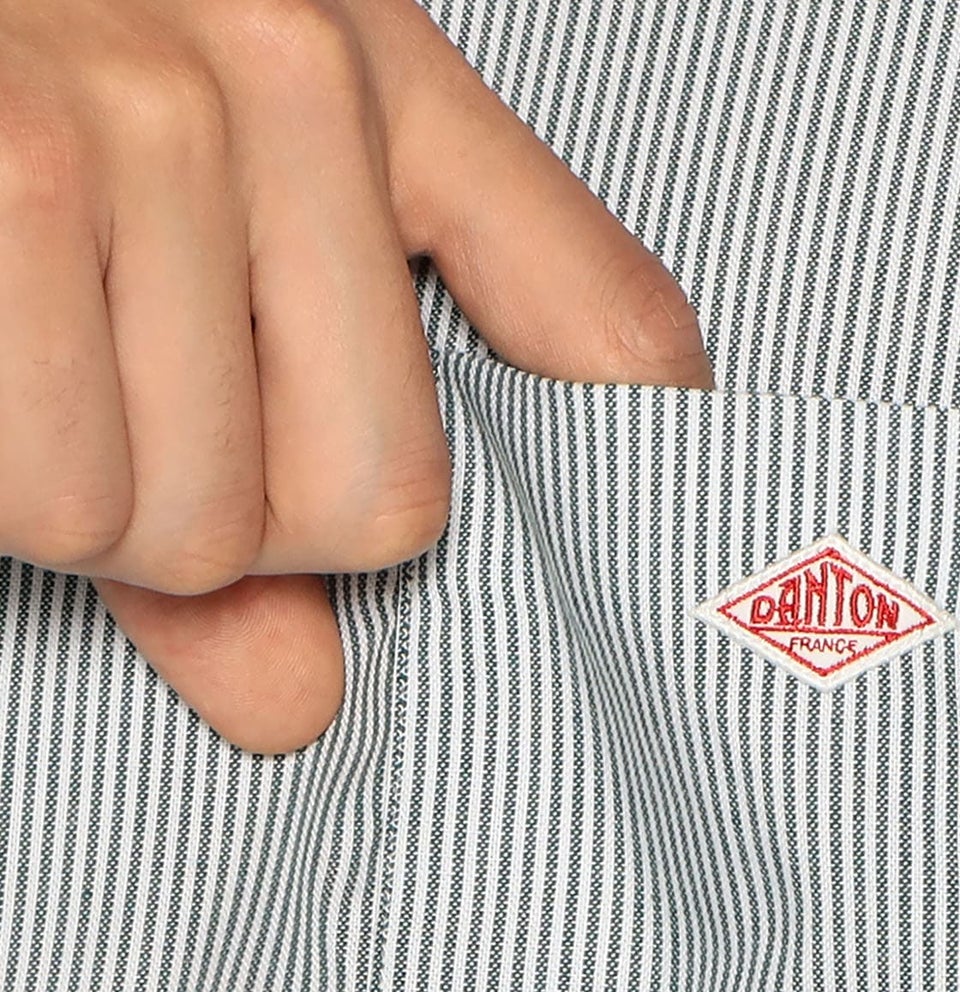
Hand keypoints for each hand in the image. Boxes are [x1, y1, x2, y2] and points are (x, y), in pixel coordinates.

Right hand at [0, 0, 711, 751]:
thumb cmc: (17, 74)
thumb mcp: (179, 191)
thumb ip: (279, 437)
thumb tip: (296, 704)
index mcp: (368, 59)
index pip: (602, 321)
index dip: (637, 450)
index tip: (642, 556)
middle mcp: (284, 66)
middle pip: (376, 504)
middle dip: (238, 523)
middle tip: (129, 403)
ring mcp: (145, 116)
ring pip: (197, 527)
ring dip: (91, 506)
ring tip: (25, 350)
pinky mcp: (8, 171)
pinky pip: (66, 501)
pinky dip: (1, 488)